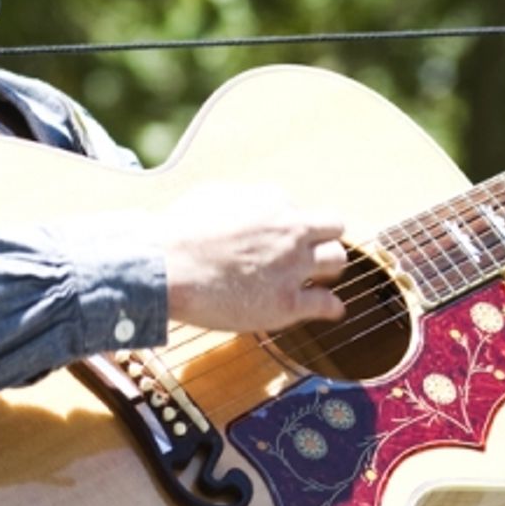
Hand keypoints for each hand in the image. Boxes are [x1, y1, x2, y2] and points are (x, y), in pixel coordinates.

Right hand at [158, 183, 347, 331]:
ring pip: (337, 260)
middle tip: (310, 254)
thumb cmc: (179, 231)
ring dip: (328, 268)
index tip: (280, 238)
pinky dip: (330, 306)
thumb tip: (249, 205)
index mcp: (273, 200)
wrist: (167, 267)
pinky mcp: (287, 303)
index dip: (290, 225)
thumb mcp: (214, 196)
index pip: (299, 209)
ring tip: (319, 278)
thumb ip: (242, 200)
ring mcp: (292, 266)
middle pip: (333, 228)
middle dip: (322, 240)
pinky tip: (329, 309)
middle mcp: (290, 229)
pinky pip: (327, 303)